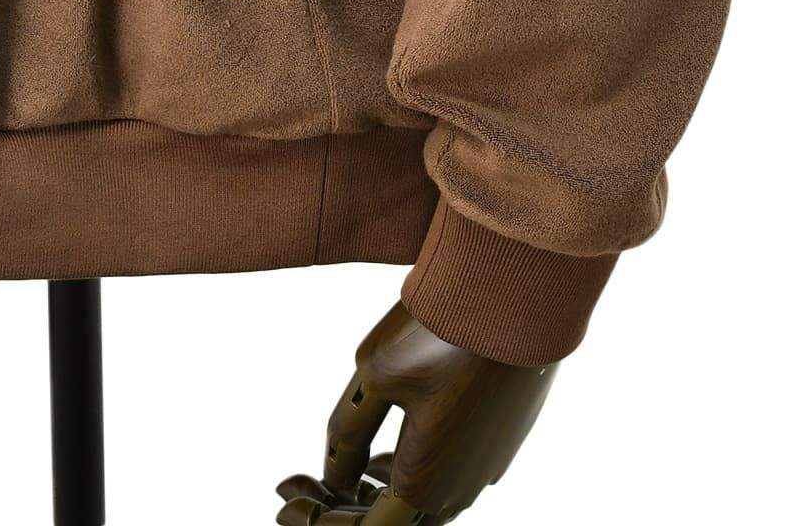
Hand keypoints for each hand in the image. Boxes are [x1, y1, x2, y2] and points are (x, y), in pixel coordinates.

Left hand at [276, 301, 557, 521]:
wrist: (518, 299)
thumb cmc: (444, 334)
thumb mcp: (375, 375)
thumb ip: (348, 432)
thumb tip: (334, 472)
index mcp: (424, 482)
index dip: (319, 520)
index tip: (285, 498)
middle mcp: (461, 486)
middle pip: (396, 519)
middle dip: (346, 507)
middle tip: (305, 486)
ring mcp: (488, 462)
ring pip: (428, 498)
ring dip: (384, 489)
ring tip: (355, 470)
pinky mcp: (503, 435)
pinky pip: (453, 471)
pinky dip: (416, 468)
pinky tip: (399, 443)